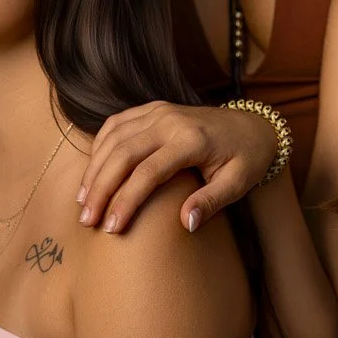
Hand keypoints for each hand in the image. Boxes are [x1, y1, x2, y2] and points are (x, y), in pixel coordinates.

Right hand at [77, 102, 278, 235]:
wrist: (254, 126)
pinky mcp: (154, 109)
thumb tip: (184, 224)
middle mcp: (171, 121)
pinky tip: (93, 172)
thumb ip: (211, 202)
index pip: (148, 172)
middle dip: (100, 188)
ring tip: (83, 201)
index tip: (111, 228)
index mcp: (192, 140)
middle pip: (123, 154)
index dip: (126, 201)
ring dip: (94, 169)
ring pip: (114, 138)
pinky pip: (117, 123)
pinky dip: (100, 147)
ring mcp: (160, 111)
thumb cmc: (246, 159)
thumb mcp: (238, 184)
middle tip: (86, 220)